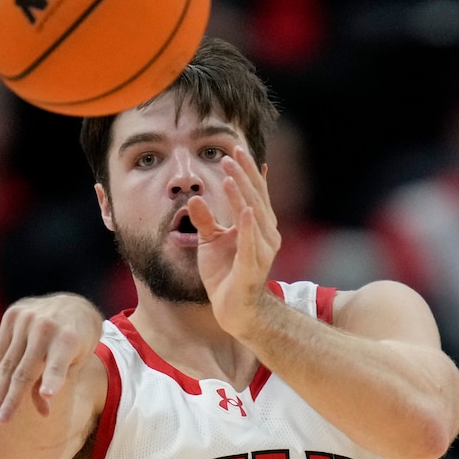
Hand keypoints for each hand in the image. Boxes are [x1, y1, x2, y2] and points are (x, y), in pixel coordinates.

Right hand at [0, 294, 101, 423]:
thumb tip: (43, 413)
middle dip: (11, 399)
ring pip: (7, 363)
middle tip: (1, 421)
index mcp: (68, 338)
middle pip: (24, 370)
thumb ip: (57, 381)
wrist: (72, 306)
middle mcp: (46, 326)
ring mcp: (27, 318)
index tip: (48, 395)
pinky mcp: (12, 315)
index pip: (58, 365)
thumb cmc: (77, 344)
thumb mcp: (75, 362)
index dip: (52, 380)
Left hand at [187, 145, 279, 335]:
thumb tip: (193, 198)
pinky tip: (246, 211)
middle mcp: (265, 234)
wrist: (234, 309)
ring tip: (230, 176)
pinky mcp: (252, 268)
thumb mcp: (210, 241)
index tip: (234, 149)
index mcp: (257, 225)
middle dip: (242, 175)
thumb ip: (204, 219)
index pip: (254, 192)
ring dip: (242, 196)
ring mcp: (261, 251)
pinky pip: (251, 244)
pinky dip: (248, 227)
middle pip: (255, 198)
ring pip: (253, 216)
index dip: (245, 170)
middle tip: (230, 153)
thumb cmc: (225, 273)